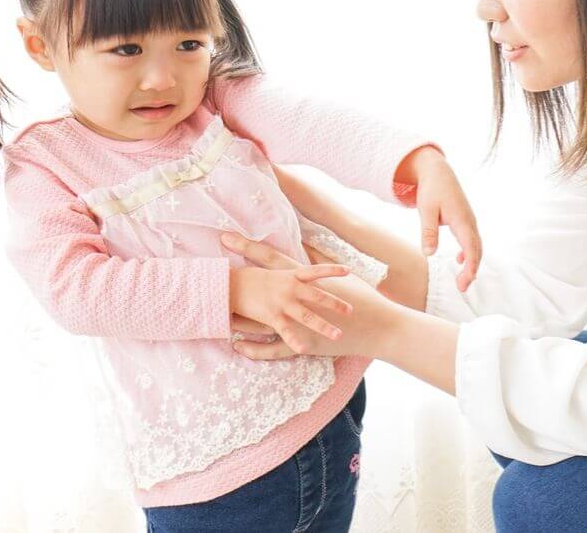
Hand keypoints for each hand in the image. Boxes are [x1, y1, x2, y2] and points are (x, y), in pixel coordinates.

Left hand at [221, 232, 400, 360]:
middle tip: (209, 273)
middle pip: (257, 287)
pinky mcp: (301, 344)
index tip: (226, 237)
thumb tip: (305, 240)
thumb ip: (319, 257)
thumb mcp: (340, 272)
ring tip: (215, 315)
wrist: (377, 325)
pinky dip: (254, 348)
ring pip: (260, 319)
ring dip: (238, 317)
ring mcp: (297, 323)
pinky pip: (272, 348)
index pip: (270, 257)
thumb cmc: (361, 297)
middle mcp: (295, 298)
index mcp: (304, 278)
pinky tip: (237, 346)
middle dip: (232, 279)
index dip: (246, 246)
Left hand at [396, 146, 481, 291]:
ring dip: (472, 263)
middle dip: (472, 270)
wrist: (438, 172)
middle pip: (477, 250)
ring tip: (462, 281)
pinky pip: (471, 240)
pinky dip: (469, 253)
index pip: (471, 248)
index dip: (470, 266)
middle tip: (462, 288)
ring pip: (476, 246)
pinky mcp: (465, 221)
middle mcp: (470, 222)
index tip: (465, 282)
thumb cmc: (431, 190)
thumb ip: (428, 232)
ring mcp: (469, 221)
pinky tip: (459, 261)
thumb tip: (429, 254)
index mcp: (461, 220)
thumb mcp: (426, 210)